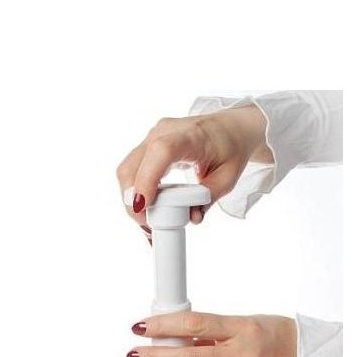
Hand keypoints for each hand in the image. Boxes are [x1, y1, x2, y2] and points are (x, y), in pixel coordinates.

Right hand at [116, 105, 271, 236]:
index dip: (147, 178)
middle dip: (133, 202)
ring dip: (132, 200)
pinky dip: (134, 193)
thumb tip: (191, 219)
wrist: (228, 129)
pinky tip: (147, 211)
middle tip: (149, 227)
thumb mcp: (228, 178)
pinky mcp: (146, 147)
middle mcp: (163, 132)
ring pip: (126, 171)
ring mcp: (151, 137)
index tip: (143, 206)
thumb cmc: (230, 150)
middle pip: (132, 166)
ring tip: (148, 223)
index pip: (161, 152)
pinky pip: (131, 172)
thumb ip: (208, 198)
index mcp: (190, 136)